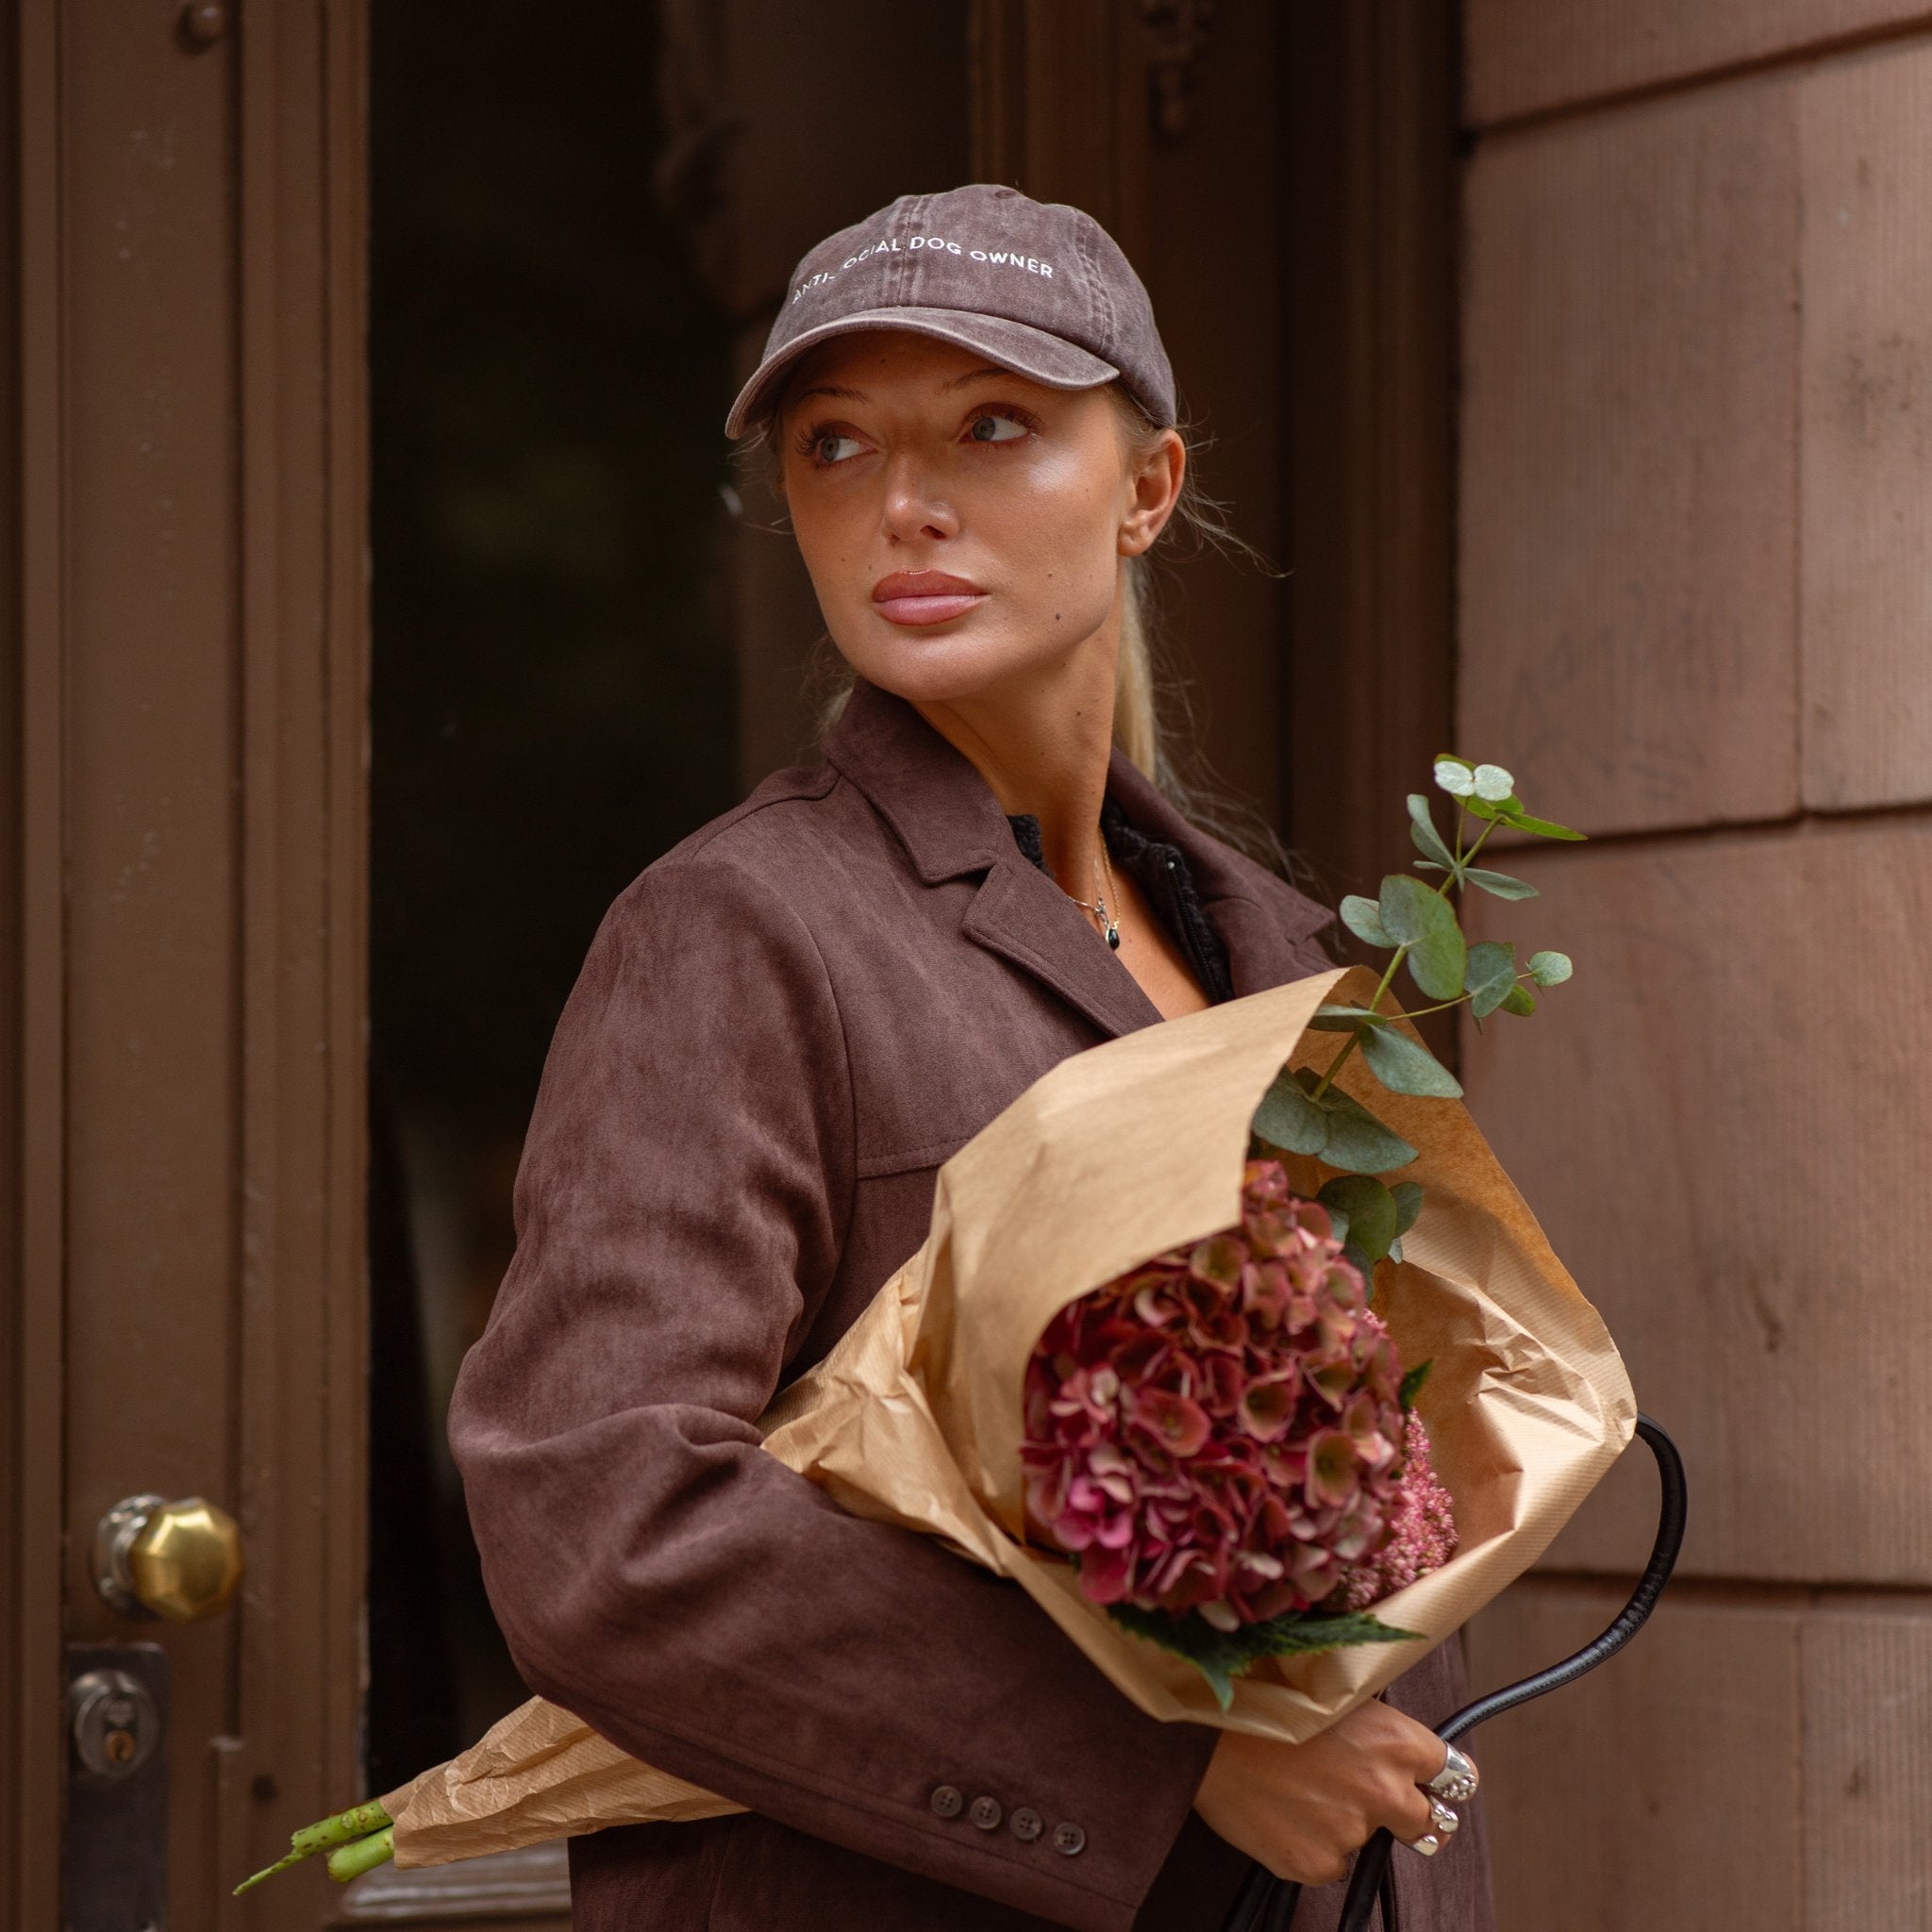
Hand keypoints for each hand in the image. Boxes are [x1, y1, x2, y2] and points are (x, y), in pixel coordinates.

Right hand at [1191, 1699, 1457, 1886]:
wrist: (1206, 1735)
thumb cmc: (1265, 1700)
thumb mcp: (1335, 1695)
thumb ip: (1377, 1730)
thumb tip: (1395, 1749)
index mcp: (1397, 1741)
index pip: (1455, 1775)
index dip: (1436, 1777)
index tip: (1428, 1782)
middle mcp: (1386, 1790)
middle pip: (1432, 1823)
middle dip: (1410, 1814)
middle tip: (1373, 1798)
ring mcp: (1353, 1833)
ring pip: (1369, 1842)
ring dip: (1347, 1824)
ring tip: (1301, 1790)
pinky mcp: (1318, 1864)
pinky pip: (1329, 1863)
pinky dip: (1312, 1844)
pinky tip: (1282, 1811)